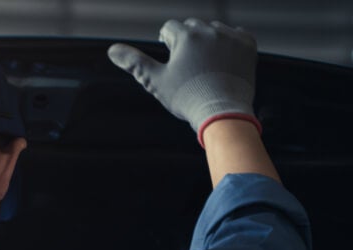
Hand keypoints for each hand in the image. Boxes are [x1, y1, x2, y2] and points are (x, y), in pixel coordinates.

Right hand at [108, 19, 260, 146]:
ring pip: (214, 29)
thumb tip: (112, 50)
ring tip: (205, 64)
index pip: (170, 27)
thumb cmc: (186, 98)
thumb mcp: (155, 81)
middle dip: (187, 40)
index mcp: (186, 36)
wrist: (223, 112)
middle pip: (193, 26)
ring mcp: (231, 36)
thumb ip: (134, 62)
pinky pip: (237, 34)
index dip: (166, 42)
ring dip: (208, 40)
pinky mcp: (248, 44)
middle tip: (187, 63)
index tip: (170, 55)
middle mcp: (210, 30)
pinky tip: (223, 59)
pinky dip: (229, 43)